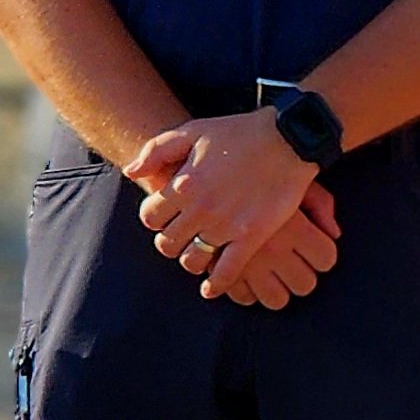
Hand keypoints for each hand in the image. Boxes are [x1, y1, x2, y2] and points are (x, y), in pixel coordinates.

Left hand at [124, 109, 327, 297]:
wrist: (287, 140)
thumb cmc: (239, 132)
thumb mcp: (192, 131)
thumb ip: (156, 150)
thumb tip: (131, 172)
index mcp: (183, 183)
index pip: (150, 216)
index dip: (153, 218)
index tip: (164, 216)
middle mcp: (201, 208)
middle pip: (167, 243)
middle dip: (169, 241)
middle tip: (179, 237)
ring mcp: (226, 226)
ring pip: (192, 260)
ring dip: (190, 260)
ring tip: (196, 254)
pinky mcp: (251, 238)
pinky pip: (226, 272)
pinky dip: (215, 285)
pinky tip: (210, 288)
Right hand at [215, 181, 340, 309]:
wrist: (210, 162)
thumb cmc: (259, 169)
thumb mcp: (295, 178)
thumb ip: (321, 205)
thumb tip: (334, 235)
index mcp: (296, 227)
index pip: (326, 259)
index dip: (323, 256)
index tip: (314, 251)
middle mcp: (275, 249)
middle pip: (306, 284)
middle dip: (303, 277)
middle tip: (294, 265)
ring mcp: (248, 263)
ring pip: (277, 299)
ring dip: (277, 290)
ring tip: (272, 275)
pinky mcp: (221, 269)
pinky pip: (244, 298)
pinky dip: (248, 292)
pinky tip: (248, 276)